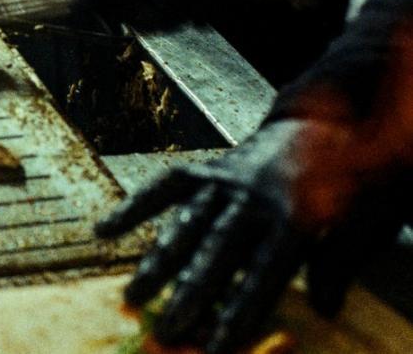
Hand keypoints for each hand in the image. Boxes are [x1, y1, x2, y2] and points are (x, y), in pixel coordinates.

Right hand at [95, 119, 400, 352]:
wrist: (317, 128)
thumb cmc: (339, 187)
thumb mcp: (355, 225)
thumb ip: (336, 265)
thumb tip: (325, 309)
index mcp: (296, 216)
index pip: (264, 272)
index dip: (240, 309)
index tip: (217, 343)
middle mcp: (254, 197)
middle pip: (218, 251)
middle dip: (191, 292)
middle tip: (167, 328)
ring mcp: (224, 180)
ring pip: (187, 224)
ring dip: (159, 262)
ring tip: (134, 295)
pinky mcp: (204, 169)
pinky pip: (164, 188)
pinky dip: (134, 207)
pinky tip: (105, 231)